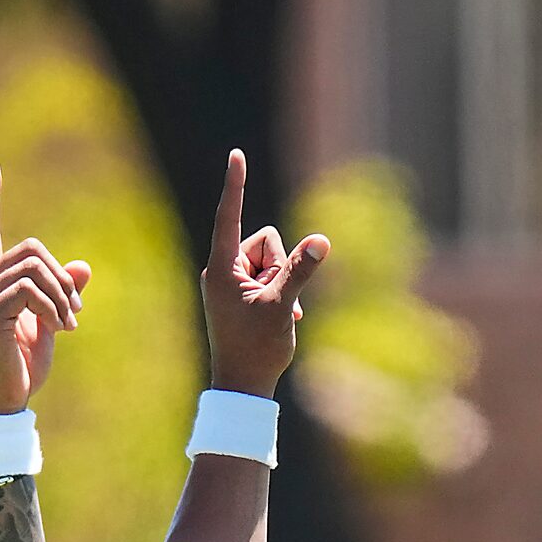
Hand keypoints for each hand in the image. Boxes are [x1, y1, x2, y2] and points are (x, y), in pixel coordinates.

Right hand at [0, 160, 90, 413]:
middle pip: (32, 249)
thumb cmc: (18, 369)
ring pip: (34, 268)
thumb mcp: (47, 325)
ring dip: (62, 295)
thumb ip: (60, 294)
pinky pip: (29, 290)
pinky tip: (60, 329)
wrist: (1, 405)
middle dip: (62, 277)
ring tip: (68, 324)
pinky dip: (52, 306)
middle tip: (75, 310)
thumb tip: (83, 267)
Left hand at [203, 149, 329, 398]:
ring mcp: (232, 282)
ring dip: (283, 282)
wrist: (244, 386)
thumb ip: (300, 270)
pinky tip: (282, 318)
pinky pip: (272, 275)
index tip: (235, 155)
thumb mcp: (281, 306)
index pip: (229, 217)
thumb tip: (321, 241)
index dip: (235, 185)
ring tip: (276, 312)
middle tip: (273, 302)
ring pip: (272, 258)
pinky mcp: (243, 293)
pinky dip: (282, 292)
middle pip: (266, 240)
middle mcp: (222, 271)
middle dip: (279, 265)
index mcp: (221, 270)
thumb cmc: (256, 350)